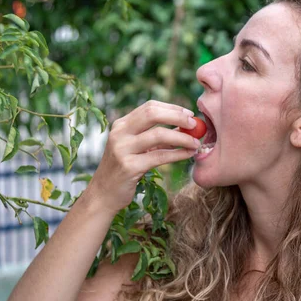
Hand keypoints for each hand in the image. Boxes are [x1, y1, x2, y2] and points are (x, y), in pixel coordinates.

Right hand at [86, 100, 199, 214]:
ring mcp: (122, 149)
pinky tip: (188, 154)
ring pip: (159, 135)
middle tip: (195, 124)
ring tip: (196, 143)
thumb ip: (158, 137)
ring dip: (182, 137)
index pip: (150, 107)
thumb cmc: (125, 169)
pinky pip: (160, 156)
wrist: (103, 194)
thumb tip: (187, 127)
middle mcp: (119, 133)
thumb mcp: (138, 148)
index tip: (190, 114)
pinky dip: (178, 153)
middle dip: (178, 116)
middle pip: (153, 114)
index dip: (172, 108)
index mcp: (121, 124)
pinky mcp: (129, 166)